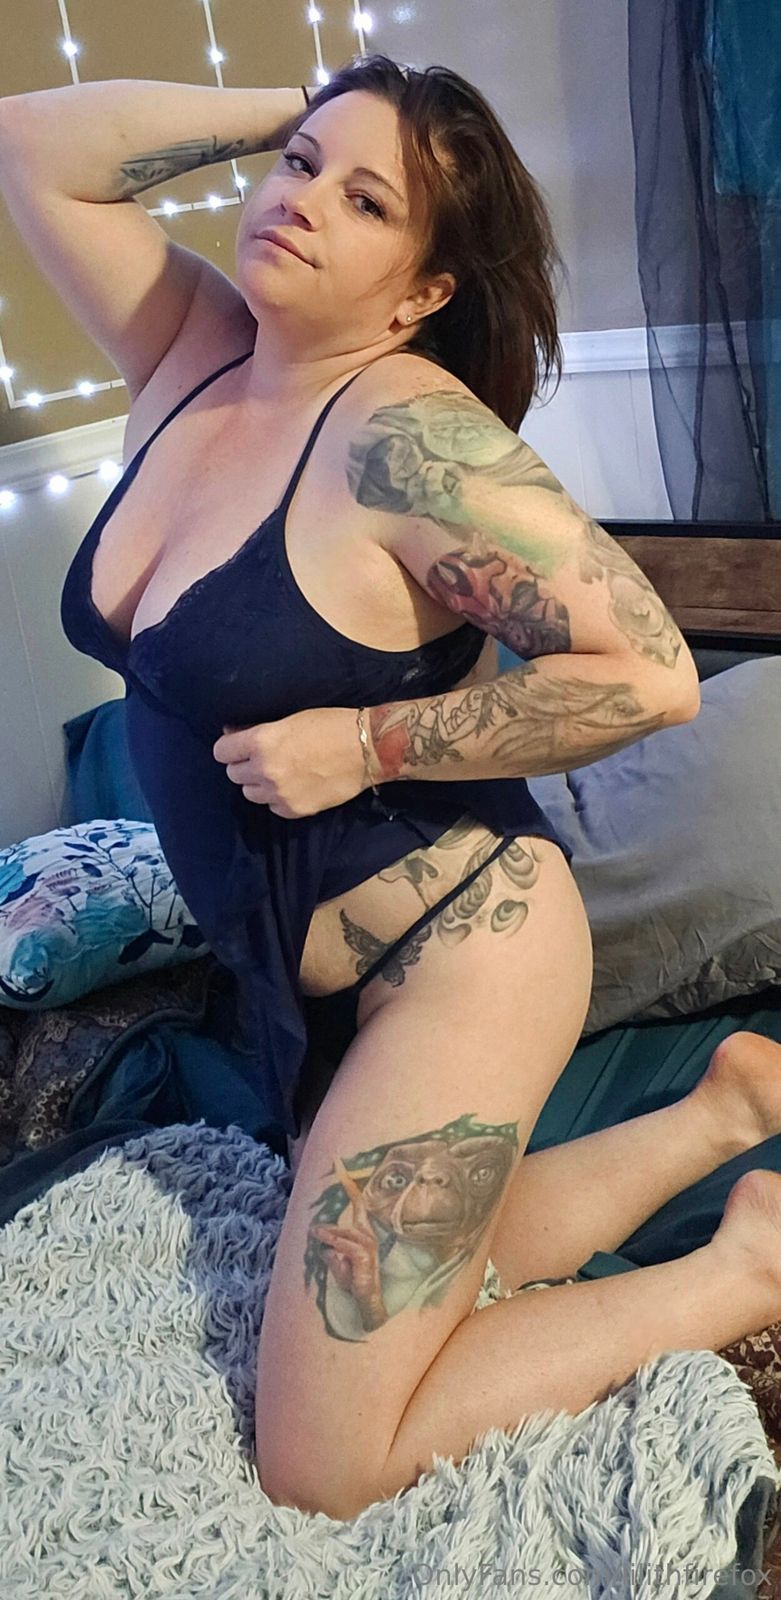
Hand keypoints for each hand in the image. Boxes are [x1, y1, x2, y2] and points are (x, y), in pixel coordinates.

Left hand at [212, 706, 369, 818]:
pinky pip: (272, 808)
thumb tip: (233, 735)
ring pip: (250, 793)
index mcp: (261, 742)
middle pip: (233, 774)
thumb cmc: (330, 725)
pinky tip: (294, 786)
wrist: (366, 749)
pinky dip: (278, 799)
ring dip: (259, 784)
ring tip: (279, 774)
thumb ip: (258, 731)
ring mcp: (279, 793)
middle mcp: (264, 770)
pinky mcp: (294, 810)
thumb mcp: (289, 719)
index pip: (221, 752)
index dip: (229, 748)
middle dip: (244, 765)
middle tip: (262, 759)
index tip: (237, 747)